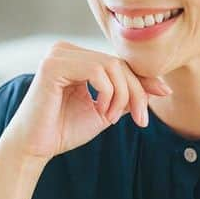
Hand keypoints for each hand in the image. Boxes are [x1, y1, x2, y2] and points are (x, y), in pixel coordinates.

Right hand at [0, 40, 171, 162]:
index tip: (164, 95)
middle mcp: (66, 50)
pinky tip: (101, 111)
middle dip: (136, 92)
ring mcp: (58, 55)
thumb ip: (128, 95)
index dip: (142, 80)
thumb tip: (163, 86)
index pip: (118, 62)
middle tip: (140, 119)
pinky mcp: (53, 65)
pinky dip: (107, 94)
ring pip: (111, 66)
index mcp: (76, 57)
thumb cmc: (64, 130)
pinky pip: (97, 71)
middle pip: (118, 63)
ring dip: (122, 96)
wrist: (35, 148)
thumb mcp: (106, 109)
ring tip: (111, 118)